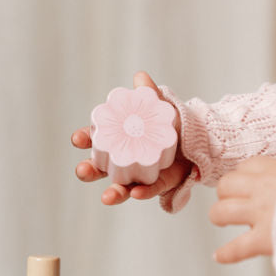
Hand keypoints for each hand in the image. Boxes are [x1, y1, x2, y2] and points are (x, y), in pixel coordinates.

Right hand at [72, 71, 191, 205]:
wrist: (199, 138)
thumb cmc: (169, 122)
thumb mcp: (159, 106)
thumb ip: (149, 93)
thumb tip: (140, 77)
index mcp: (121, 138)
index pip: (98, 139)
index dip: (85, 139)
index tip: (76, 139)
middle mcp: (126, 159)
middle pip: (102, 168)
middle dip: (89, 171)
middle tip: (82, 170)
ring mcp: (140, 174)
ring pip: (122, 186)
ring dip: (113, 192)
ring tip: (106, 198)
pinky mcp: (159, 183)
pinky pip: (150, 190)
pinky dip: (142, 193)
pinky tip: (136, 194)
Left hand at [210, 157, 275, 263]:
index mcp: (275, 170)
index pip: (245, 166)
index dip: (244, 176)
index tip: (248, 183)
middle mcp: (262, 189)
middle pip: (226, 185)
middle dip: (226, 194)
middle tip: (232, 201)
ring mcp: (260, 214)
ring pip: (221, 211)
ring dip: (220, 216)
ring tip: (222, 221)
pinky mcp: (263, 239)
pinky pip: (236, 247)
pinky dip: (227, 253)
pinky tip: (219, 256)